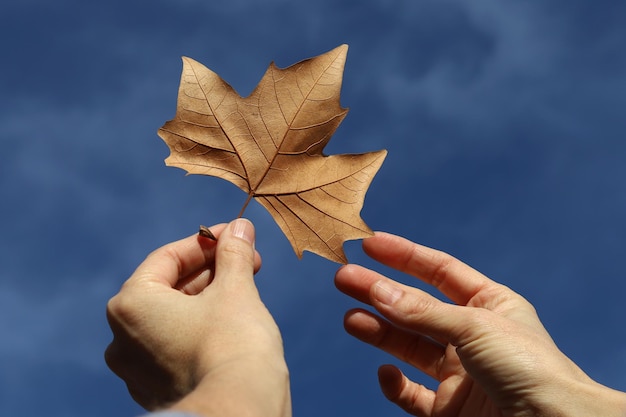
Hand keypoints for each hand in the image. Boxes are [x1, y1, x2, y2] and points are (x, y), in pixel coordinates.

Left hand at [105, 219, 290, 416]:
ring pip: (172, 317)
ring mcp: (136, 370)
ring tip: (244, 286)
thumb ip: (233, 253)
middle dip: (210, 270)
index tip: (233, 235)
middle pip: (169, 287)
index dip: (205, 242)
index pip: (167, 258)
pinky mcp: (155, 390)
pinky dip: (199, 327)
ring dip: (207, 296)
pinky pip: (174, 345)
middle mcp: (122, 339)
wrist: (239, 410)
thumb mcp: (236, 289)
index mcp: (131, 306)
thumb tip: (240, 227)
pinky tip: (230, 319)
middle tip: (245, 259)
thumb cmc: (234, 345)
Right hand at [335, 232, 625, 416]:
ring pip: (409, 347)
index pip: (439, 271)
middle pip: (416, 308)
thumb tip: (376, 290)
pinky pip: (413, 394)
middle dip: (380, 292)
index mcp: (490, 304)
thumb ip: (421, 312)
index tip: (371, 243)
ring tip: (350, 318)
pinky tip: (386, 373)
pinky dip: (395, 385)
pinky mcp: (449, 409)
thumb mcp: (473, 326)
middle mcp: (472, 336)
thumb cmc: (531, 369)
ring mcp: (460, 373)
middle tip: (344, 278)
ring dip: (379, 331)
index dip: (405, 256)